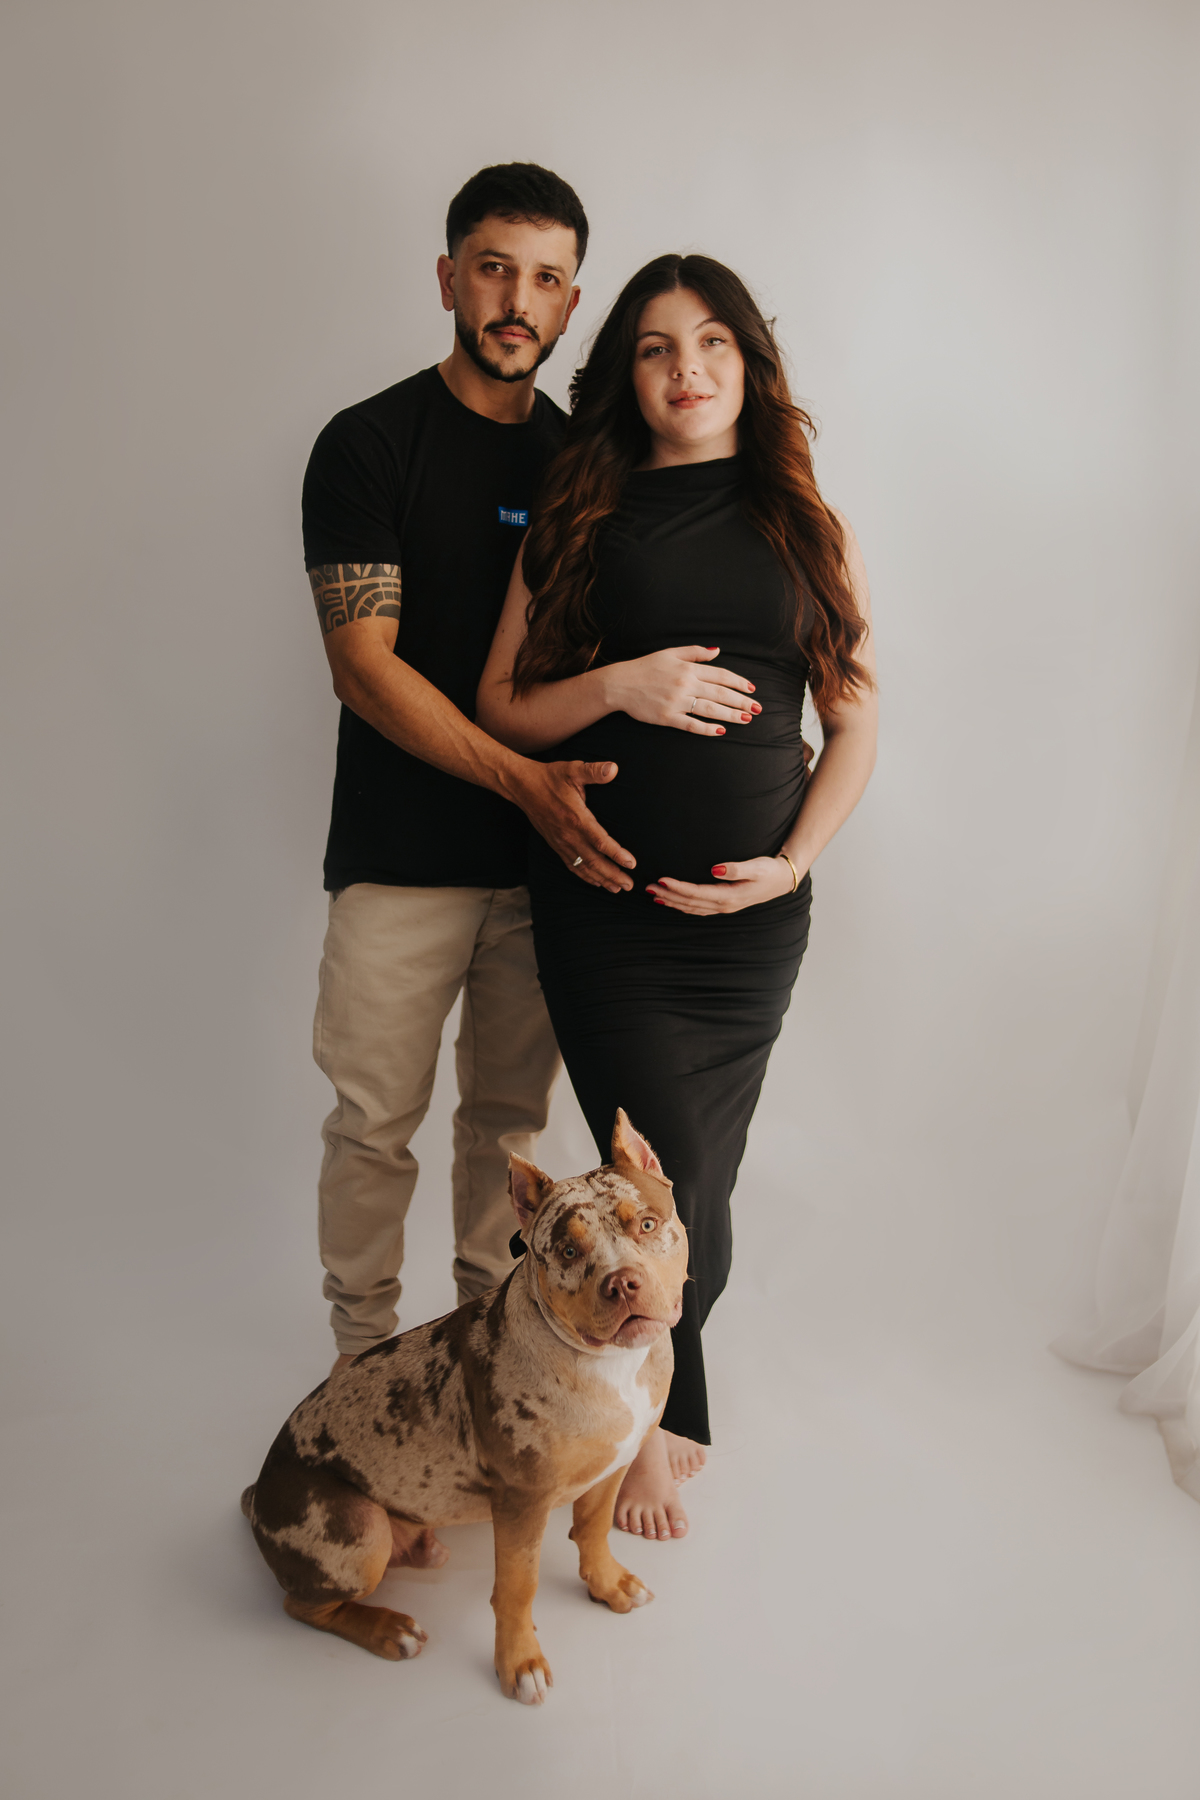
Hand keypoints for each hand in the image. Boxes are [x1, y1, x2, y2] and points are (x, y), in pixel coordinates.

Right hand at [512, 760, 635, 891]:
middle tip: (630, 885)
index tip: (632, 864)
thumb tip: (614, 768)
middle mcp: (568, 834)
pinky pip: (571, 865)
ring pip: (583, 867)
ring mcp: (560, 842)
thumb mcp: (572, 769)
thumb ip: (594, 771)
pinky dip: (585, 876)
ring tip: (617, 888)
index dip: (617, 854)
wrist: (522, 786)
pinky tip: (596, 882)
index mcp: (576, 818)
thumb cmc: (550, 777)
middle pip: (594, 861)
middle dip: (613, 874)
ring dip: (601, 879)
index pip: (600, 841)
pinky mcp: (555, 845)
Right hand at [603, 646, 760, 736]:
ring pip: (709, 709)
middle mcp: (685, 684)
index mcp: (687, 668)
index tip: (752, 689)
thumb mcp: (670, 653)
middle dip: (741, 701)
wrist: (620, 684)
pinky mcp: (667, 717)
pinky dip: (707, 728)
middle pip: (720, 694)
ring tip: (746, 720)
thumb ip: (695, 652)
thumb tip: (717, 651)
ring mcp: (676, 702)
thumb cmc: (645, 667)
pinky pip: (691, 724)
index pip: (720, 675)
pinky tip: (720, 731)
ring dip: (730, 715)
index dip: (738, 682)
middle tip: (757, 709)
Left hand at [647, 855, 797, 914]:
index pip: (697, 893)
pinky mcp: (723, 904)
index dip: (678, 887)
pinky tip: (672, 901)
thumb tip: (715, 870)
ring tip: (654, 895)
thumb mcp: (757, 866)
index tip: (661, 879)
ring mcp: (723, 907)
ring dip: (672, 902)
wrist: (783, 880)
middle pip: (690, 902)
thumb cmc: (770, 870)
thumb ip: (736, 868)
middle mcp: (724, 905)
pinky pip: (698, 908)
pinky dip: (682, 905)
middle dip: (668, 895)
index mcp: (729, 896)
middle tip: (647, 888)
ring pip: (691, 908)